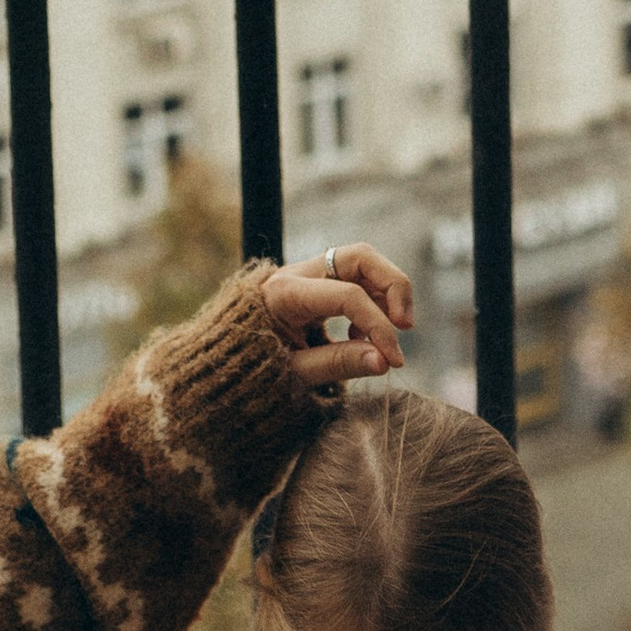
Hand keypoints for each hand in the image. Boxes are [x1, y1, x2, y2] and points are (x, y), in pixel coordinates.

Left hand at [258, 245, 412, 395]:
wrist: (224, 362)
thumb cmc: (251, 370)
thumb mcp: (291, 373)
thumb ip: (337, 364)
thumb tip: (384, 361)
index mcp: (285, 293)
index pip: (348, 295)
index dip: (379, 326)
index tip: (394, 360)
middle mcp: (298, 273)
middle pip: (362, 257)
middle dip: (393, 286)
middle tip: (406, 325)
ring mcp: (308, 275)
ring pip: (364, 264)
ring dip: (386, 295)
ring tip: (383, 338)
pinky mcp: (317, 284)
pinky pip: (356, 280)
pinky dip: (371, 303)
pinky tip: (360, 339)